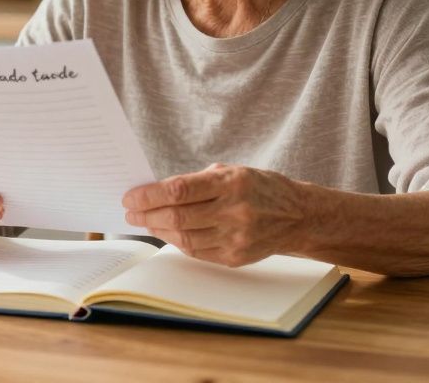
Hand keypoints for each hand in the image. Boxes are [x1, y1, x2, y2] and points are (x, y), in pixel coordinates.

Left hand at [122, 163, 306, 266]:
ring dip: (158, 230)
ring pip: (184, 237)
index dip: (149, 195)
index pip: (179, 191)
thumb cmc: (260, 188)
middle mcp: (234, 211)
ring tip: (146, 222)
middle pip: (177, 216)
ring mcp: (236, 237)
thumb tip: (157, 192)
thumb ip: (198, 182)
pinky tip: (168, 234)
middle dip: (147, 215)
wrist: (298, 216)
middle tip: (131, 213)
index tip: (131, 197)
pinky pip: (196, 252)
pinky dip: (177, 242)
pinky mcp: (235, 257)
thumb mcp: (233, 172)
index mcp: (232, 183)